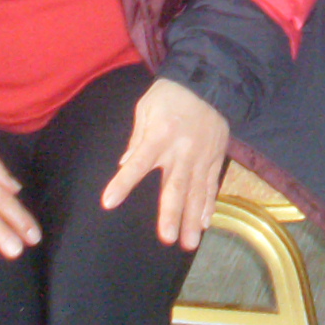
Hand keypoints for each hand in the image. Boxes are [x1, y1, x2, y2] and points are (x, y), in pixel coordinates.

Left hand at [101, 77, 229, 250]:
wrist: (210, 80)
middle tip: (167, 239)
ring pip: (197, 192)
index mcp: (160, 135)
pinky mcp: (216, 157)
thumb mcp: (146, 107)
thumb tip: (124, 164)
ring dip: (192, 218)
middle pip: (175, 186)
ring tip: (188, 243)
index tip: (109, 201)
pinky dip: (209, 205)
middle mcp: (182, 150)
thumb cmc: (171, 94)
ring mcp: (202, 156)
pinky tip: (204, 223)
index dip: (124, 182)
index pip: (139, 162)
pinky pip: (212, 185)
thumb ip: (136, 138)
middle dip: (171, 214)